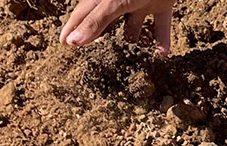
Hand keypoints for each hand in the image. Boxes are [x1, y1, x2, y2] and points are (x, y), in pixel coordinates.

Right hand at [59, 0, 174, 54]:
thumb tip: (72, 42)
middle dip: (102, 37)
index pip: (84, 14)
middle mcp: (120, 0)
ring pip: (133, 26)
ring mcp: (140, 3)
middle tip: (94, 55)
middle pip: (107, 21)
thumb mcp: (113, 2)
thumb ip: (96, 22)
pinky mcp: (161, 4)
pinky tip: (162, 55)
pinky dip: (162, 40)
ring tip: (128, 59)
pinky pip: (160, 25)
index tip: (64, 43)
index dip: (73, 28)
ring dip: (132, 41)